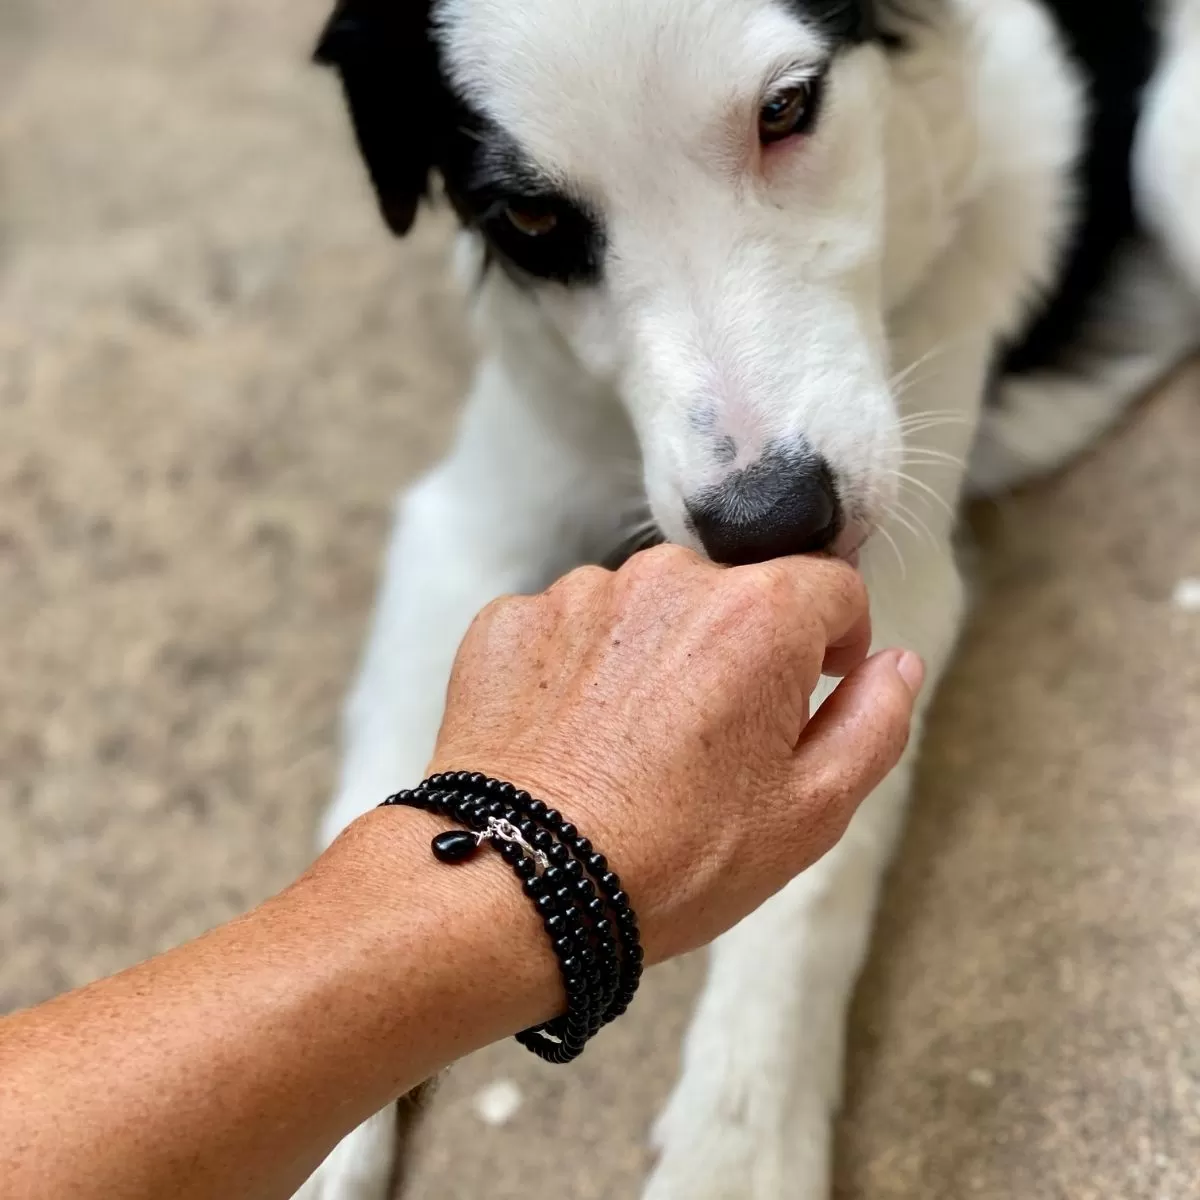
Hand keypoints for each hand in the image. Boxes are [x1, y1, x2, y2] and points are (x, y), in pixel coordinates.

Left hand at [429, 545, 922, 963]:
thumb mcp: (810, 813)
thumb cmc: (673, 859)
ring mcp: (579, 593)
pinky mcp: (511, 620)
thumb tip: (896, 662)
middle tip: (711, 745)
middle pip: (734, 594)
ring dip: (655, 657)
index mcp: (758, 613)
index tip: (807, 694)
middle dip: (738, 653)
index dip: (832, 643)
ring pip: (647, 609)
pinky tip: (571, 737)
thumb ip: (874, 722)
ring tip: (631, 748)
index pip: (831, 586)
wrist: (517, 889)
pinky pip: (570, 628)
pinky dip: (579, 668)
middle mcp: (667, 579)